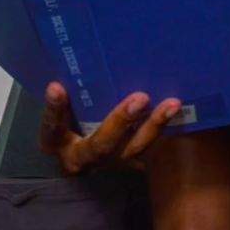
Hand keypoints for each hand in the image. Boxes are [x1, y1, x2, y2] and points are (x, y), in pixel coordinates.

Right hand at [39, 82, 181, 172]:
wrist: (84, 156)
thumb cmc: (67, 122)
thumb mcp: (58, 111)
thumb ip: (62, 95)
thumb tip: (63, 66)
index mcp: (57, 143)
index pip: (52, 129)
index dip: (54, 111)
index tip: (56, 87)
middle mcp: (84, 157)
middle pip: (102, 144)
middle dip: (121, 121)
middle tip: (140, 98)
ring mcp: (110, 162)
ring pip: (133, 150)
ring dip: (153, 126)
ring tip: (172, 104)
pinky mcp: (132, 161)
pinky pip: (151, 149)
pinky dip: (164, 131)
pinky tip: (178, 112)